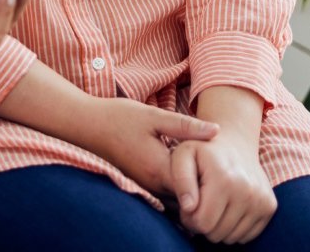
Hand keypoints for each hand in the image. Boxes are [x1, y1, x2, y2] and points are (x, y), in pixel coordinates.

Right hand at [82, 97, 218, 195]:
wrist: (87, 125)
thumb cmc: (119, 118)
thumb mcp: (154, 116)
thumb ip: (185, 126)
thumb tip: (217, 131)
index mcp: (159, 168)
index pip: (196, 186)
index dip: (212, 176)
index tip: (222, 159)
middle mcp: (153, 184)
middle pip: (190, 195)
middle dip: (206, 183)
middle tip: (219, 163)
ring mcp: (146, 186)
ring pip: (179, 195)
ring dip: (193, 183)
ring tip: (206, 164)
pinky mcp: (142, 182)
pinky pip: (168, 190)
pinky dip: (180, 182)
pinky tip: (186, 164)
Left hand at [169, 130, 275, 243]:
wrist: (235, 142)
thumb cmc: (202, 151)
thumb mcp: (183, 156)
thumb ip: (180, 180)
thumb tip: (189, 207)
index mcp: (223, 179)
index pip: (202, 223)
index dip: (188, 218)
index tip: (187, 204)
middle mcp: (247, 191)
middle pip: (216, 234)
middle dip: (203, 223)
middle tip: (200, 204)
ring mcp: (262, 200)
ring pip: (231, 238)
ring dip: (218, 226)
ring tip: (214, 204)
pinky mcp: (270, 206)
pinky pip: (246, 236)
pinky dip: (234, 227)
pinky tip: (228, 208)